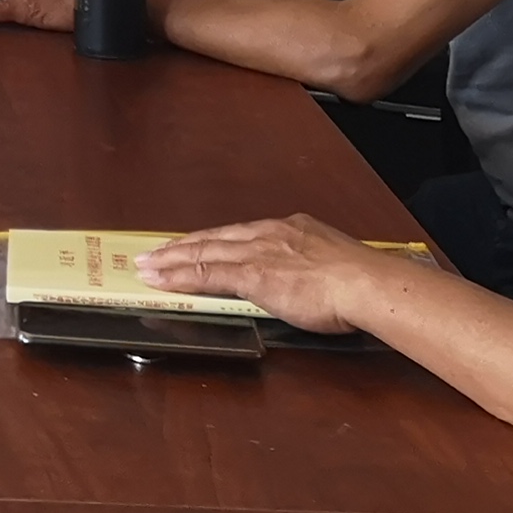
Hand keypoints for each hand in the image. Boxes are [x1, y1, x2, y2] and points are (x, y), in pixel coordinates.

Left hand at [127, 216, 397, 333]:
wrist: (365, 283)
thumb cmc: (359, 280)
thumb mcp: (332, 263)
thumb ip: (311, 267)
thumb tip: (309, 281)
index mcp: (289, 229)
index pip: (239, 234)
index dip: (212, 241)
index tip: (194, 245)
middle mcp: (268, 234)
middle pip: (214, 239)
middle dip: (182, 246)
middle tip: (153, 252)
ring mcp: (257, 253)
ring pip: (204, 253)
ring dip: (171, 260)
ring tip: (147, 265)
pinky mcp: (252, 275)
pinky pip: (207, 274)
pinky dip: (180, 277)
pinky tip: (162, 280)